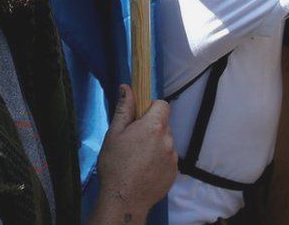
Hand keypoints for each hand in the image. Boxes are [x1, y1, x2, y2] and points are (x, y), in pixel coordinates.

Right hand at [92, 84, 177, 222]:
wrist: (124, 200)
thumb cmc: (115, 165)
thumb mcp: (114, 134)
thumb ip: (124, 109)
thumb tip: (127, 87)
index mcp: (153, 127)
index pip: (162, 105)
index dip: (151, 107)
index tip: (139, 118)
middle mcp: (168, 140)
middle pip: (163, 124)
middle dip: (151, 128)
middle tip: (133, 141)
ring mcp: (173, 157)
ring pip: (165, 142)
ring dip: (155, 145)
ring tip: (137, 159)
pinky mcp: (174, 172)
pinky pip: (168, 158)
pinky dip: (158, 160)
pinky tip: (144, 169)